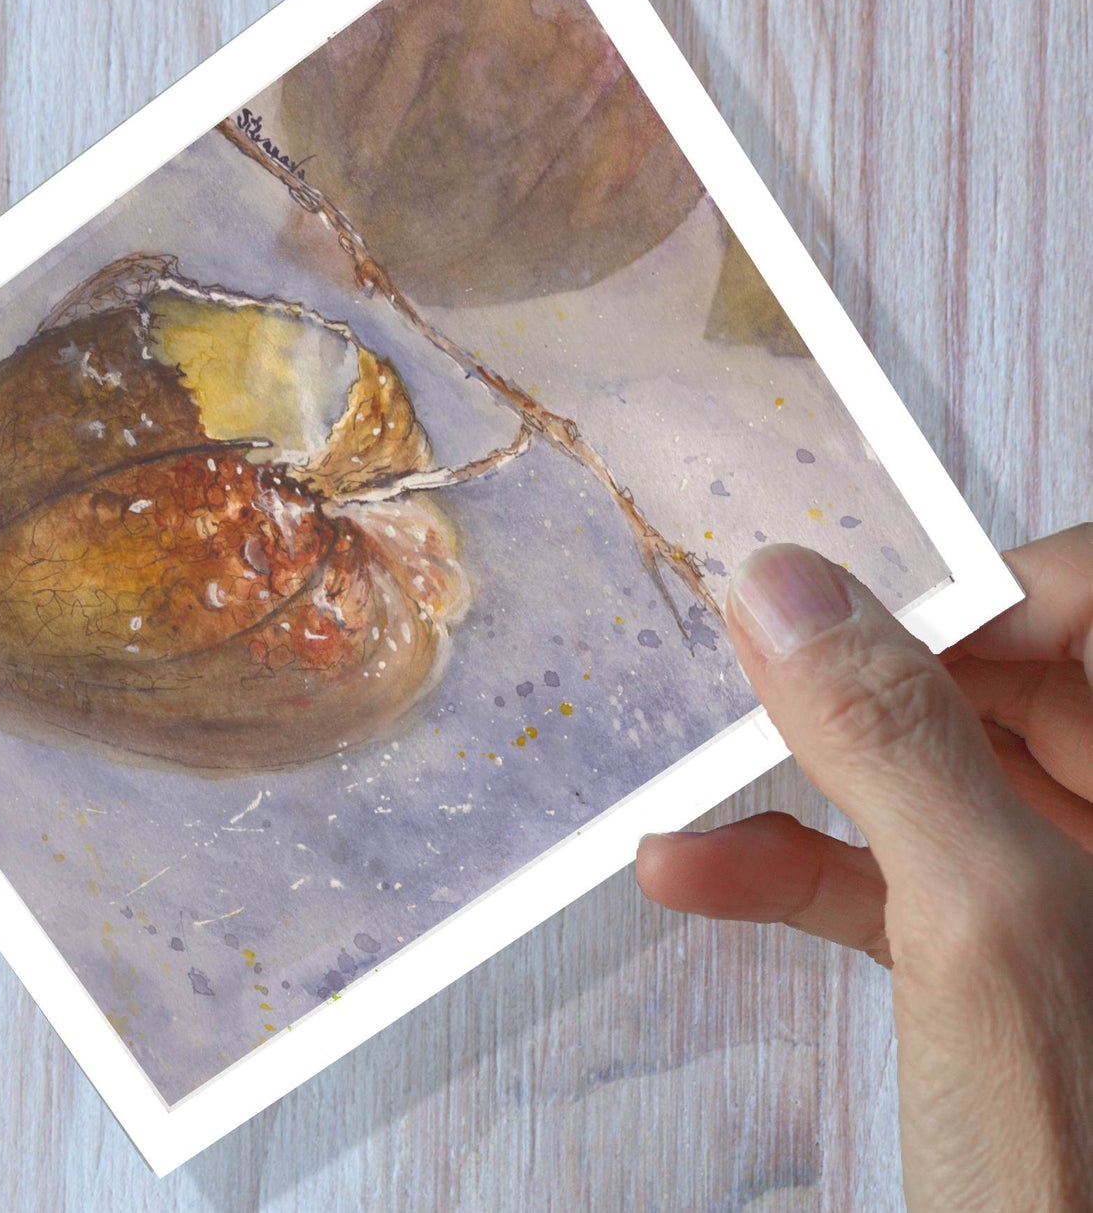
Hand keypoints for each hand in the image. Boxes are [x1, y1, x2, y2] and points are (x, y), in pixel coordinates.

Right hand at [636, 529, 1092, 1206]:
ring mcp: (1062, 888)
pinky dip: (788, 869)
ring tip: (688, 773)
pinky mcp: (997, 960)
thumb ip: (896, 743)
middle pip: (991, 680)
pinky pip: (888, 876)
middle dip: (851, 678)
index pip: (1085, 598)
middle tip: (746, 665)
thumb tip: (785, 591)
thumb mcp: (980, 926)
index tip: (848, 603)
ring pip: (924, 779)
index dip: (976, 586)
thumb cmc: (1074, 1174)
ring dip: (790, 781)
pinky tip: (692, 873)